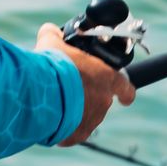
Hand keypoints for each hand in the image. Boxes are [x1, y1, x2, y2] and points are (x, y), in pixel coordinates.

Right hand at [37, 22, 134, 145]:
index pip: (126, 87)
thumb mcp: (52, 43)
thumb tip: (50, 30)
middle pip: (101, 101)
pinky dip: (64, 127)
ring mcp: (92, 120)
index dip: (125, 91)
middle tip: (68, 90)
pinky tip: (50, 118)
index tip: (124, 96)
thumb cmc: (52, 65)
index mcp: (106, 78)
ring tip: (55, 102)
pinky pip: (73, 132)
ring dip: (75, 111)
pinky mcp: (77, 135)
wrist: (40, 93)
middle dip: (87, 96)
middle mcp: (103, 101)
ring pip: (86, 117)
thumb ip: (54, 36)